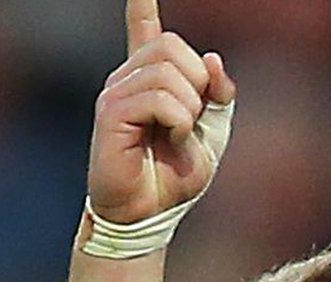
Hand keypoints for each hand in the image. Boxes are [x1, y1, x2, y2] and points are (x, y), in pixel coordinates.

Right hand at [88, 0, 237, 225]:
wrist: (151, 212)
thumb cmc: (174, 175)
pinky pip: (159, 98)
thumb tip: (213, 58)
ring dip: (189, 107)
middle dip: (199, 82)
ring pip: (168, 72)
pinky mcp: (111, 112)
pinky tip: (171, 138)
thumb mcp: (212, 132)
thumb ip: (219, 95)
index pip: (145, 31)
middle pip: (173, 47)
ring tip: (179, 134)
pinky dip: (179, 120)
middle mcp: (129, 78)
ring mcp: (116, 92)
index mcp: (151, 80)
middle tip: (193, 118)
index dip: (142, 7)